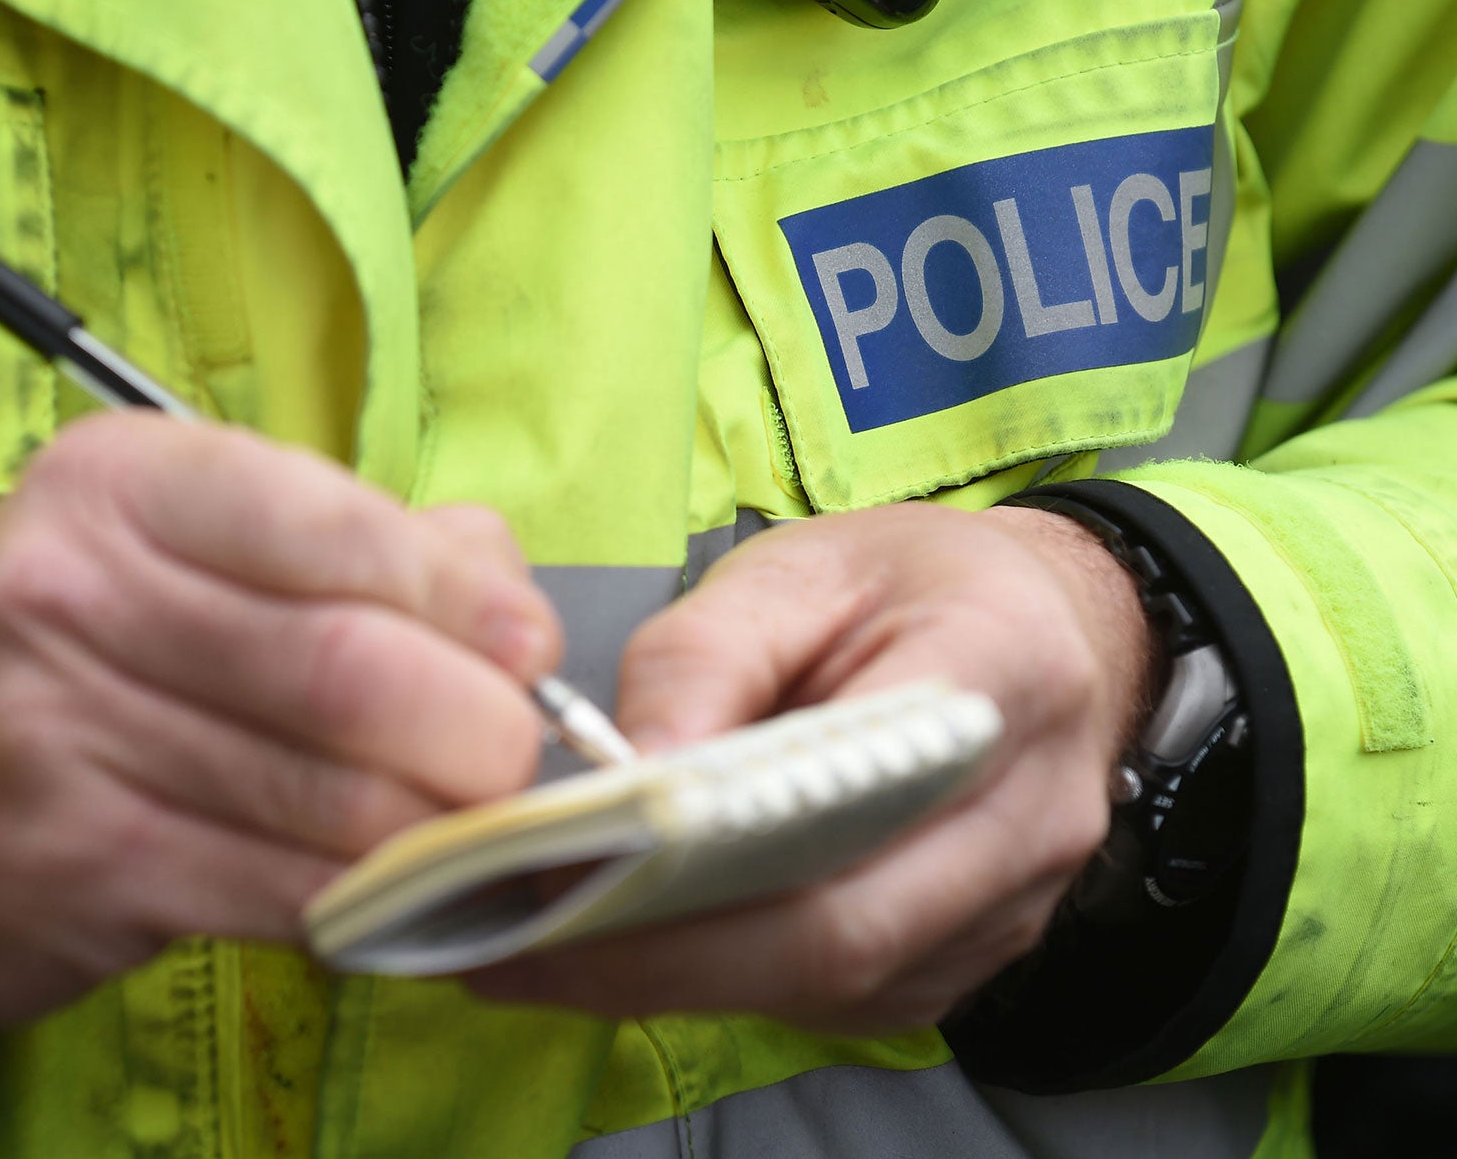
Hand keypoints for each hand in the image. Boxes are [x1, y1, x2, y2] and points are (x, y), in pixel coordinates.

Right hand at [0, 413, 559, 1084]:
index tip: (525, 644)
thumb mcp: (157, 554)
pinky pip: (284, 888)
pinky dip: (366, 899)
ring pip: (330, 794)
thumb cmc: (45, 667)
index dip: (460, 593)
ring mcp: (65, 736)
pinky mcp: (80, 867)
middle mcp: (75, 591)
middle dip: (474, 726)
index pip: (330, 520)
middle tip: (508, 757)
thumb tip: (501, 585)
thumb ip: (341, 543)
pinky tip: (384, 888)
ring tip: (462, 826)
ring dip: (435, 827)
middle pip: (348, 667)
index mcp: (117, 484)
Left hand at [469, 502, 1153, 1033]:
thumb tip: (622, 773)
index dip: (699, 862)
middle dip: (658, 954)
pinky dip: (731, 977)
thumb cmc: (912, 582)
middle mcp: (1027, 813)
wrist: (1048, 624)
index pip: (846, 802)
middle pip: (836, 932)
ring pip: (833, 983)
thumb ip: (703, 656)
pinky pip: (844, 995)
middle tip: (512, 941)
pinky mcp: (972, 955)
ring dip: (680, 976)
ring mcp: (1013, 905)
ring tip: (543, 940)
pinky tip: (639, 942)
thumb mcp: (799, 565)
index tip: (562, 868)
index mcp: (996, 674)